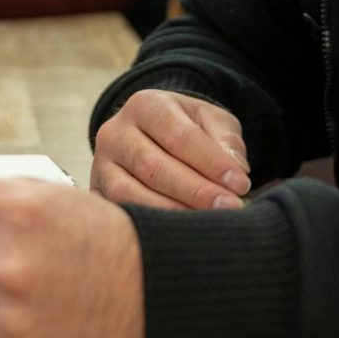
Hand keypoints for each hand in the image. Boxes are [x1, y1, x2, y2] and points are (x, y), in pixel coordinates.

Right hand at [91, 89, 249, 210]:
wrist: (151, 138)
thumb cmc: (187, 130)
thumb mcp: (211, 121)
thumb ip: (226, 140)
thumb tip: (236, 170)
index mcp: (145, 106)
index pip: (180, 136)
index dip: (211, 162)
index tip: (241, 183)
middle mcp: (115, 133)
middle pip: (154, 166)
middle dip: (196, 191)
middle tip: (230, 207)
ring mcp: (101, 165)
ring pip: (131, 194)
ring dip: (173, 212)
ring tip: (208, 223)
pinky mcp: (97, 193)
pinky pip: (122, 213)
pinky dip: (152, 224)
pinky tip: (181, 231)